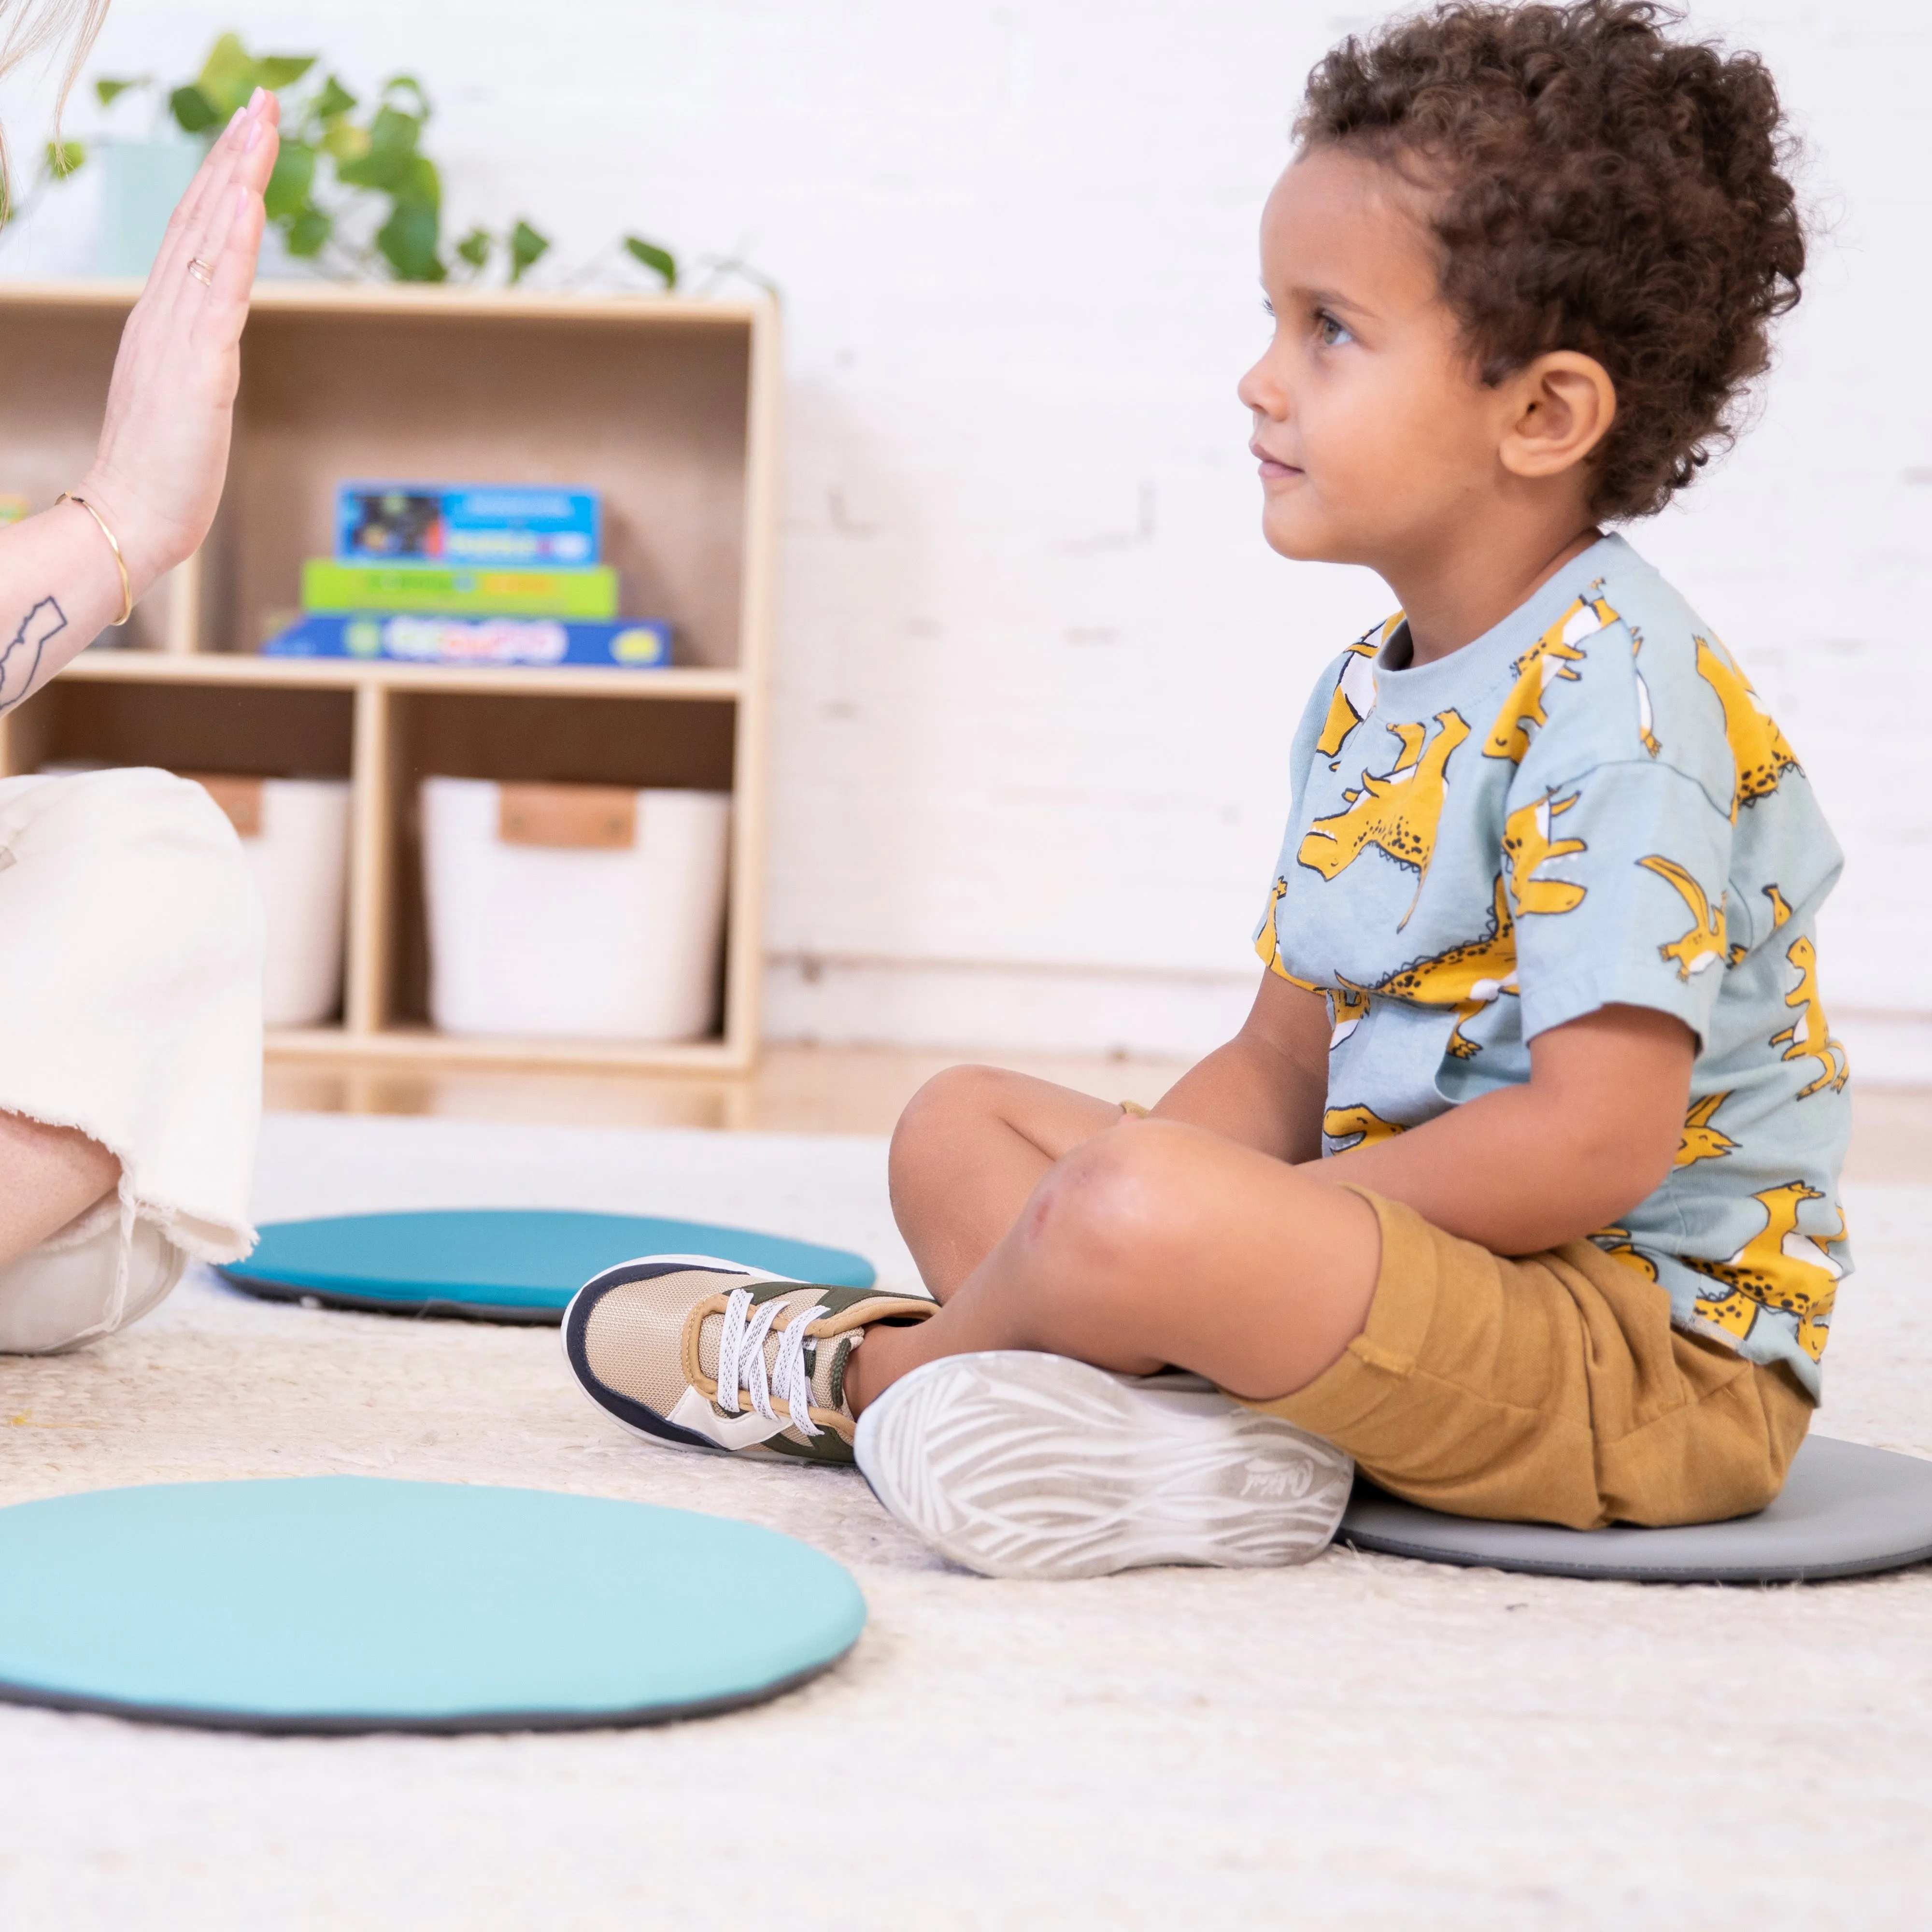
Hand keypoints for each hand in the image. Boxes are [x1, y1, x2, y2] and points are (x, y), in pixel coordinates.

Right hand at [78, 89, 280, 598]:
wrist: (133, 516)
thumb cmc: (163, 468)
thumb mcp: (185, 395)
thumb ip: (199, 357)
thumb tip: (216, 339)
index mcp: (166, 320)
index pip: (195, 233)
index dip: (220, 179)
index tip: (246, 133)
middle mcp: (167, 314)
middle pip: (202, 218)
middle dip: (234, 156)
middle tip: (262, 102)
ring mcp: (180, 336)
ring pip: (211, 240)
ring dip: (238, 179)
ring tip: (261, 126)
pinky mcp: (198, 368)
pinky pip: (219, 293)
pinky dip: (236, 244)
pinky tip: (250, 202)